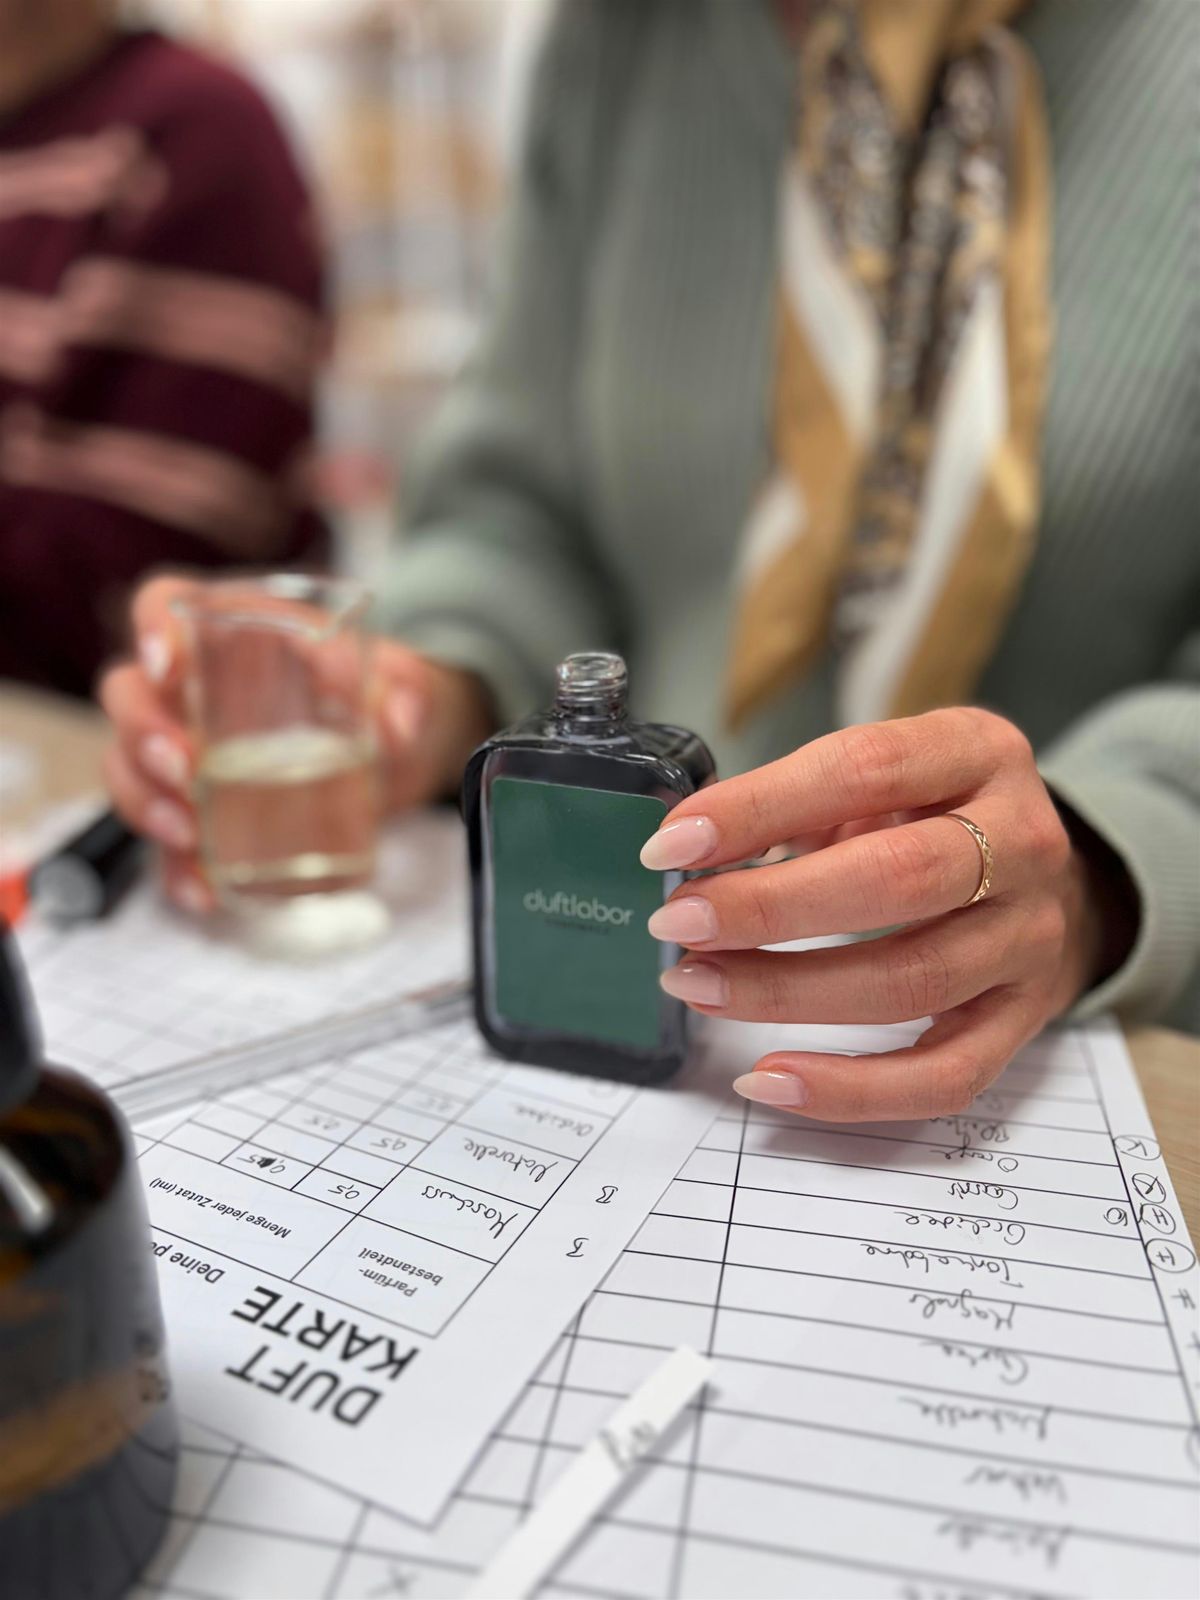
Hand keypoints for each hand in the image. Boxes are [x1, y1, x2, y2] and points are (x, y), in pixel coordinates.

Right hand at [98, 575, 492, 911]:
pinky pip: (169, 842)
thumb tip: (395, 723)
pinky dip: (178, 869)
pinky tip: (202, 891)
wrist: (399, 753)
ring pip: (129, 767)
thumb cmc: (383, 695)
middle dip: (142, 732)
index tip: (167, 665)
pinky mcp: (204, 812)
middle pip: (129, 694)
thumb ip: (408, 694)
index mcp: (236, 633)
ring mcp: (192, 753)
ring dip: (145, 801)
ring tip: (187, 833)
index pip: (167, 602)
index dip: (152, 625)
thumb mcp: (409, 684)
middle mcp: (197, 690)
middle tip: (185, 769)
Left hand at [640, 708, 1132, 1121]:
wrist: (1049, 879)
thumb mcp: (882, 777)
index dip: (761, 807)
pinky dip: (850, 1090)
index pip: (865, 769)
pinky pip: (943, 1075)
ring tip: (698, 985)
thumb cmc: (933, 817)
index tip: (673, 843)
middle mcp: (1025, 842)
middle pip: (897, 878)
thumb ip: (798, 801)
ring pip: (912, 982)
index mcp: (978, 752)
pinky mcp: (1026, 1020)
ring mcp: (1032, 937)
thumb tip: (686, 846)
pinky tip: (768, 1079)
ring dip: (787, 993)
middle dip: (770, 905)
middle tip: (680, 922)